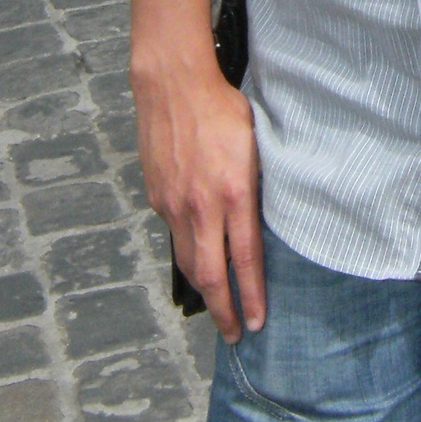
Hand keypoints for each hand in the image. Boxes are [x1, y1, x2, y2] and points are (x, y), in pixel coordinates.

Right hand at [133, 55, 263, 340]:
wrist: (174, 86)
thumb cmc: (223, 109)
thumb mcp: (255, 146)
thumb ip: (256, 188)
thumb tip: (262, 222)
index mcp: (233, 192)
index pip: (245, 258)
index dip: (251, 295)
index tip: (256, 322)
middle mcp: (201, 205)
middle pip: (210, 275)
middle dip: (223, 310)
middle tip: (233, 335)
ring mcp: (174, 204)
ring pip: (188, 261)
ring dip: (203, 290)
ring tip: (217, 307)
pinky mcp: (158, 197)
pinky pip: (175, 236)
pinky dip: (188, 254)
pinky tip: (199, 259)